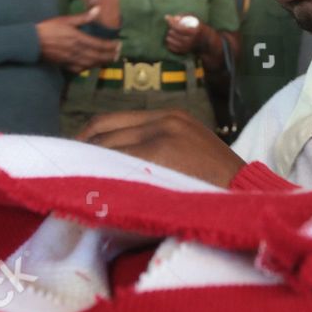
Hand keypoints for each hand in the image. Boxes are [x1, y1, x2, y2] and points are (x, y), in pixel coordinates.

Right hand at [36, 9, 121, 72]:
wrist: (32, 42)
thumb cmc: (49, 28)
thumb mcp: (66, 20)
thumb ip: (83, 17)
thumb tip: (98, 10)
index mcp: (78, 38)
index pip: (99, 44)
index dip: (110, 46)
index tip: (119, 45)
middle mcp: (77, 51)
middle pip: (97, 56)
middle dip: (109, 56)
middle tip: (118, 55)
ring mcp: (71, 60)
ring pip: (90, 64)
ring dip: (101, 62)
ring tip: (108, 60)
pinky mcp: (64, 65)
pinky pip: (80, 69)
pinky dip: (88, 68)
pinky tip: (91, 66)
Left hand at [76, 109, 245, 187]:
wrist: (247, 195)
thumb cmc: (218, 186)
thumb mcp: (191, 155)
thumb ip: (158, 150)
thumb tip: (117, 161)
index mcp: (171, 116)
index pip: (113, 121)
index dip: (89, 138)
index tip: (75, 155)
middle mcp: (164, 119)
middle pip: (103, 129)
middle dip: (81, 149)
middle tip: (64, 169)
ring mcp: (161, 135)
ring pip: (106, 145)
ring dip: (86, 162)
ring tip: (70, 179)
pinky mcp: (158, 154)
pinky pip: (115, 161)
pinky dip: (98, 172)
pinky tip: (87, 185)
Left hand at [163, 14, 204, 55]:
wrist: (206, 42)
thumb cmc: (199, 28)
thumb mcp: (196, 19)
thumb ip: (185, 16)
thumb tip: (174, 17)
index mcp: (194, 32)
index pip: (178, 27)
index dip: (171, 22)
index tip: (167, 17)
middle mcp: (190, 41)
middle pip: (173, 34)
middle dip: (171, 29)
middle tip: (173, 28)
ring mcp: (187, 48)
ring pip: (170, 41)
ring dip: (169, 36)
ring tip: (172, 33)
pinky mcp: (184, 52)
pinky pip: (171, 48)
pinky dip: (170, 43)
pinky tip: (172, 40)